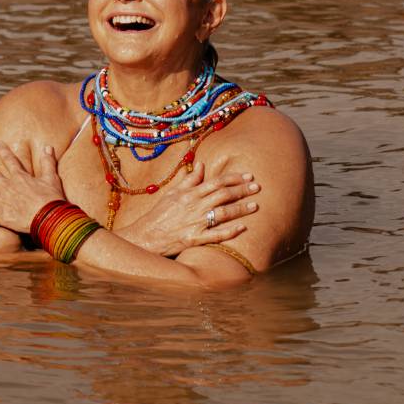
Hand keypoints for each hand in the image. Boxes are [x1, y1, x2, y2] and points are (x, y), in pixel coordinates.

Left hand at [0, 141, 65, 232]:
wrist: (47, 217)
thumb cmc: (50, 198)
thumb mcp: (51, 178)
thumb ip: (48, 162)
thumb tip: (48, 147)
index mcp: (19, 177)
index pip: (9, 160)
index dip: (2, 150)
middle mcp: (7, 187)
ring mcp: (2, 202)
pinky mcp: (1, 217)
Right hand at [117, 162, 259, 256]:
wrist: (145, 236)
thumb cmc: (160, 214)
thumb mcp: (172, 193)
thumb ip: (189, 179)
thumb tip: (201, 164)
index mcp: (190, 193)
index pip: (216, 182)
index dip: (234, 178)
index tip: (248, 176)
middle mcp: (194, 206)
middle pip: (223, 195)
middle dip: (242, 190)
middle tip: (258, 187)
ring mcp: (195, 223)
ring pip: (223, 213)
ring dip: (241, 208)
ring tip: (255, 206)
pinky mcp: (194, 239)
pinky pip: (215, 235)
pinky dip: (230, 231)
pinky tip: (242, 227)